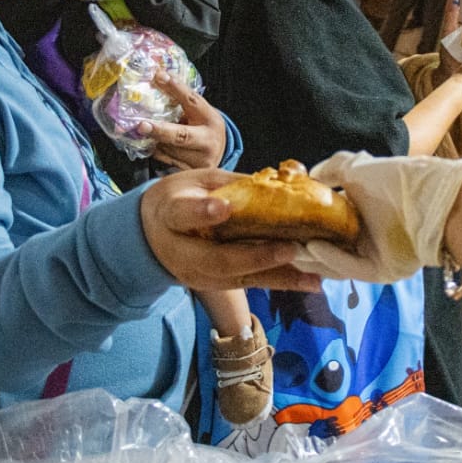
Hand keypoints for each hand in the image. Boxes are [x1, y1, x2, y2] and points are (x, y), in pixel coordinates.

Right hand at [139, 170, 317, 291]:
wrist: (150, 234)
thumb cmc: (181, 198)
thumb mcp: (199, 181)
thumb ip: (234, 184)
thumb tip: (284, 177)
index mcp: (171, 214)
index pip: (183, 214)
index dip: (202, 212)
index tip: (223, 207)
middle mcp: (182, 251)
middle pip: (217, 259)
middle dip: (255, 256)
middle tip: (289, 249)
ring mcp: (197, 274)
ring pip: (238, 279)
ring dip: (277, 278)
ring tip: (311, 277)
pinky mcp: (213, 285)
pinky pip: (248, 285)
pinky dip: (279, 283)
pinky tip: (307, 282)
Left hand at [141, 73, 226, 170]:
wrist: (219, 154)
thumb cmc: (202, 127)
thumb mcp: (198, 113)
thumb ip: (181, 101)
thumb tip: (155, 77)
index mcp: (210, 119)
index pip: (192, 101)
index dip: (176, 88)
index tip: (158, 76)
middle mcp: (208, 141)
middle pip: (182, 135)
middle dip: (160, 130)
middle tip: (142, 125)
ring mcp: (200, 160)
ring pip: (168, 149)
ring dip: (155, 140)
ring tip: (152, 132)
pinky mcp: (190, 172)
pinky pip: (165, 160)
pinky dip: (157, 151)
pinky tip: (158, 145)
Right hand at [292, 152, 461, 282]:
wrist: (433, 201)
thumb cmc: (396, 181)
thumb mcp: (358, 167)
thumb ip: (331, 169)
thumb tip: (308, 176)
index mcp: (362, 211)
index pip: (327, 221)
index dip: (304, 221)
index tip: (281, 220)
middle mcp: (366, 234)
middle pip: (328, 244)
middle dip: (302, 243)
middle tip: (277, 241)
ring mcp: (374, 254)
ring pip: (335, 261)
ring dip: (311, 256)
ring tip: (288, 247)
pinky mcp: (380, 271)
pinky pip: (351, 268)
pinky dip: (331, 260)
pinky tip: (312, 248)